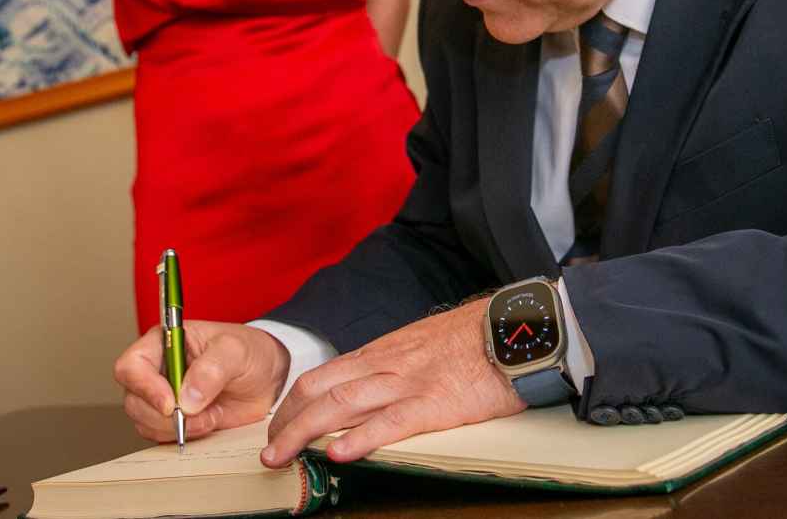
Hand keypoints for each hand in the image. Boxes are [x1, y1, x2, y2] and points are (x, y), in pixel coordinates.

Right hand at [114, 321, 291, 441]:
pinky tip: (209, 423)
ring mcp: (162, 398)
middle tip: (197, 415)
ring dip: (177, 428)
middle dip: (164, 416)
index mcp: (164, 343)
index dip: (145, 387)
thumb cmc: (250, 352)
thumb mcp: (236, 350)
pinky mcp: (173, 421)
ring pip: (145, 423)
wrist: (268, 378)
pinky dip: (184, 437)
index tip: (171, 403)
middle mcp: (157, 371)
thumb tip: (186, 398)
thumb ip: (212, 368)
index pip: (131, 366)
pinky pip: (162, 437)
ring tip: (210, 416)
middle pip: (134, 401)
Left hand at [261, 300, 525, 466]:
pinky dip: (358, 439)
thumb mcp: (424, 343)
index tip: (280, 426)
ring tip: (280, 457)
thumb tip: (374, 385)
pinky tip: (337, 454)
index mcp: (383, 352)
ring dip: (302, 434)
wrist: (517, 328)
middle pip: (318, 390)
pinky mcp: (434, 403)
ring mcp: (407, 383)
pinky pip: (388, 423)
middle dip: (286, 422)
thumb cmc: (476, 337)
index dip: (293, 404)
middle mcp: (385, 365)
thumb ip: (396, 363)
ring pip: (339, 406)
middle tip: (269, 449)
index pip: (322, 376)